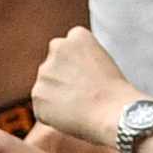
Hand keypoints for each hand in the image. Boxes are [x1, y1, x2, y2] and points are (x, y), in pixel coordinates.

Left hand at [27, 25, 135, 151]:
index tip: (88, 78)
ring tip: (79, 107)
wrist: (113, 112)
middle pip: (54, 65)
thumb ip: (80, 61)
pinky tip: (71, 117)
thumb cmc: (115, 93)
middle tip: (82, 94)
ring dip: (56, 95)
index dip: (78, 67)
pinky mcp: (37, 94)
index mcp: (76, 36)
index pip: (68, 49)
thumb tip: (66, 75)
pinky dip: (52, 114)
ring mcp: (45, 71)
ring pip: (46, 85)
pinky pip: (42, 106)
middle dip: (62, 78)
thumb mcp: (102, 62)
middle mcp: (57, 47)